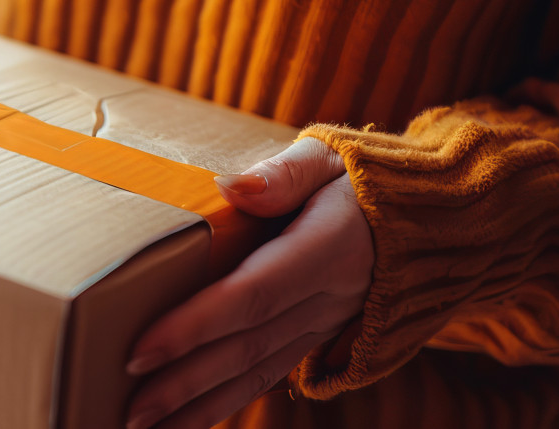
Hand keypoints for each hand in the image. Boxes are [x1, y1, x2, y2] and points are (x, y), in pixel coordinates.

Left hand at [124, 138, 373, 428]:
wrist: (430, 219)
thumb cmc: (362, 179)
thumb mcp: (329, 157)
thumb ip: (283, 173)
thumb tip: (230, 186)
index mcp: (326, 251)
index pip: (252, 296)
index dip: (196, 326)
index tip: (142, 348)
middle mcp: (327, 300)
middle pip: (246, 348)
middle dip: (183, 382)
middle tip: (128, 407)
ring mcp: (323, 326)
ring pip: (256, 373)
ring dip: (197, 406)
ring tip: (142, 425)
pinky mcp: (317, 338)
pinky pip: (268, 375)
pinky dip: (226, 402)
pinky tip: (184, 420)